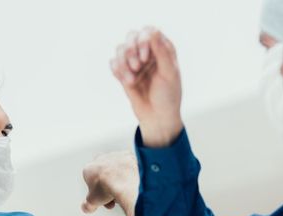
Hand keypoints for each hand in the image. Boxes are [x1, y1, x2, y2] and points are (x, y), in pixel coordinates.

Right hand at [81, 151, 138, 215]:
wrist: (124, 178)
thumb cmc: (107, 187)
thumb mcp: (93, 201)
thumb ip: (88, 205)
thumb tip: (86, 208)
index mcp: (88, 169)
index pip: (91, 183)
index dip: (98, 194)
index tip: (104, 200)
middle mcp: (100, 159)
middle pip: (104, 177)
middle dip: (108, 189)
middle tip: (114, 199)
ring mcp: (114, 156)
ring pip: (116, 171)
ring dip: (119, 181)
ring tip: (124, 192)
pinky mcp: (128, 155)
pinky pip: (128, 166)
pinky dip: (129, 173)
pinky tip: (131, 182)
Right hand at [111, 27, 183, 146]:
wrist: (157, 118)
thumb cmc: (168, 96)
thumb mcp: (169, 73)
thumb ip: (162, 52)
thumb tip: (152, 31)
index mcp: (163, 49)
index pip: (149, 31)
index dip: (144, 40)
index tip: (146, 58)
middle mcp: (148, 53)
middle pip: (132, 36)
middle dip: (131, 50)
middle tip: (137, 67)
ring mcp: (135, 62)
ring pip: (120, 49)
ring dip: (123, 63)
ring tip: (131, 80)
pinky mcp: (124, 73)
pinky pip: (113, 63)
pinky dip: (117, 70)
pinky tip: (127, 81)